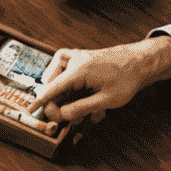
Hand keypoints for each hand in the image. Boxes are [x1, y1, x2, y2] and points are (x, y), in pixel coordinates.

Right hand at [29, 36, 170, 124]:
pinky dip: (62, 71)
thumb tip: (62, 114)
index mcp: (79, 70)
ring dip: (55, 82)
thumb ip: (82, 108)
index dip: (40, 101)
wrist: (140, 60)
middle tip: (58, 112)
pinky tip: (68, 82)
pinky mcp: (83, 56)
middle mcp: (75, 60)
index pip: (52, 88)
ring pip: (56, 68)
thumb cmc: (127, 79)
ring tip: (61, 97)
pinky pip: (64, 61)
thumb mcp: (106, 100)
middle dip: (52, 96)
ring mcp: (79, 56)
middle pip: (51, 79)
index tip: (30, 110)